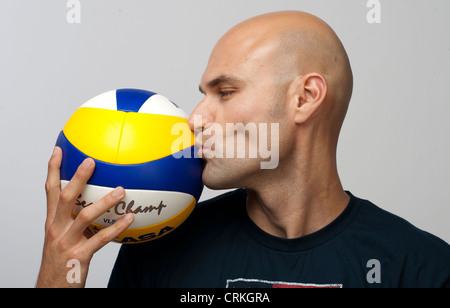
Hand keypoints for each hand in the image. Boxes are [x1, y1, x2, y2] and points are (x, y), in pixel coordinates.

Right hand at [36, 147, 133, 287]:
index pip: (50, 191)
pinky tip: (131, 219)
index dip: (53, 169)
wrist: (51, 289)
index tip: (59, 150)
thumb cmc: (61, 261)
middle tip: (91, 161)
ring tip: (122, 190)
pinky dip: (116, 228)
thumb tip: (99, 203)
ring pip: (84, 216)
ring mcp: (66, 243)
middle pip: (65, 197)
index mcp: (52, 222)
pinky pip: (100, 239)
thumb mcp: (63, 237)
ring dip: (104, 202)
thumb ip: (76, 220)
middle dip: (77, 177)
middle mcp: (56, 229)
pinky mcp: (78, 256)